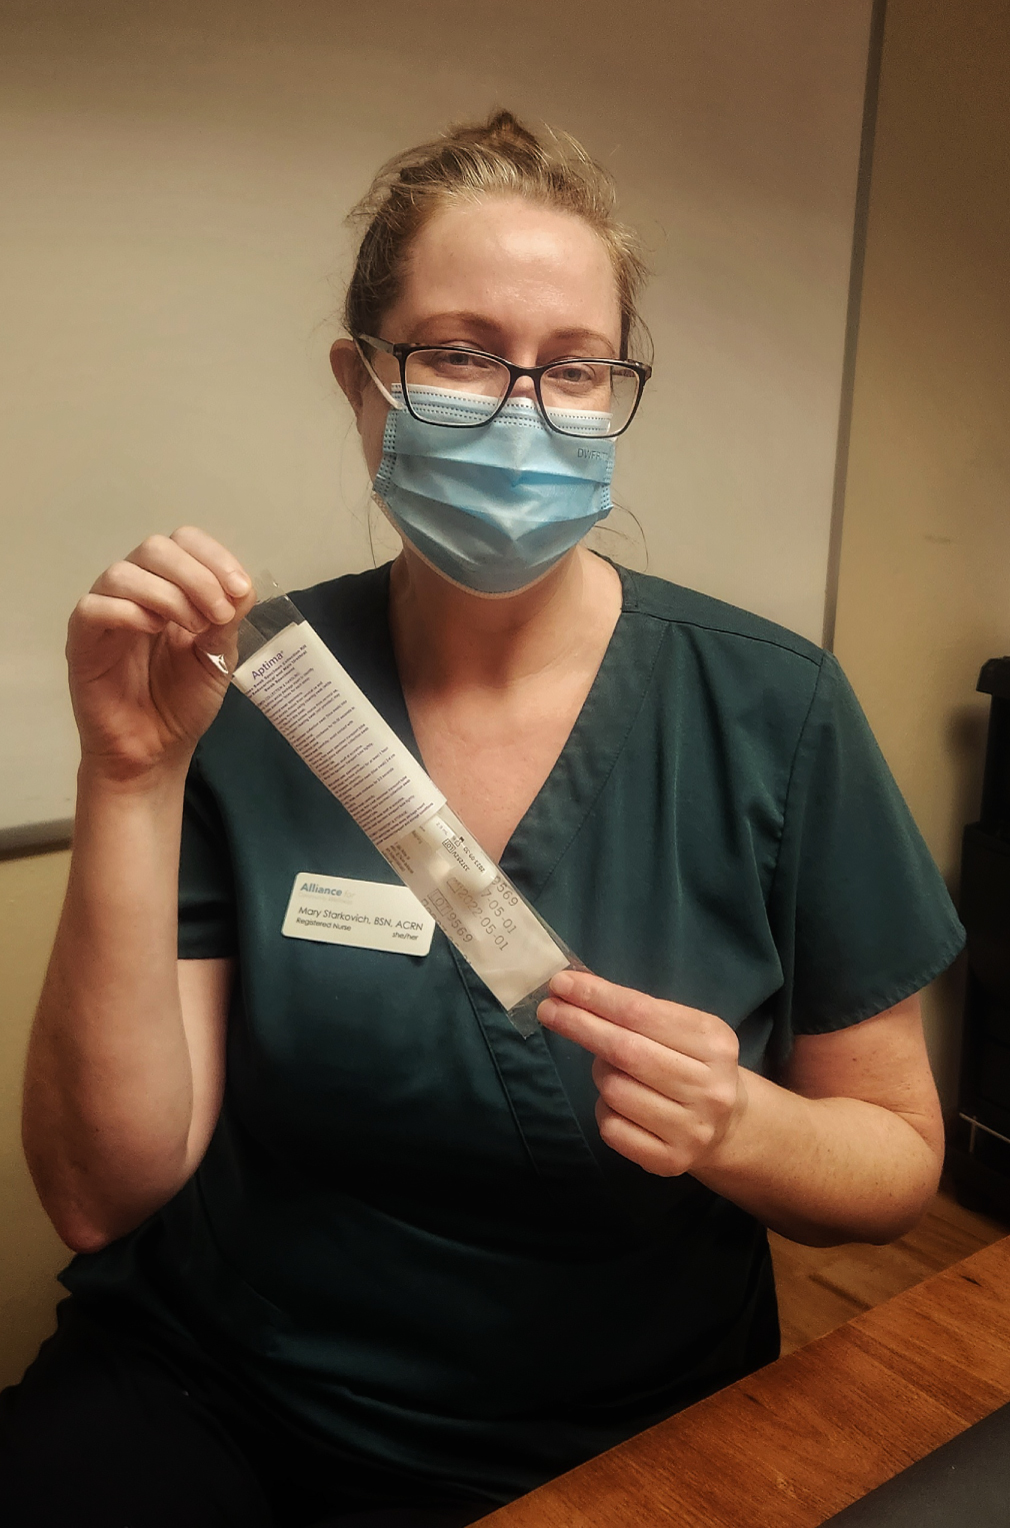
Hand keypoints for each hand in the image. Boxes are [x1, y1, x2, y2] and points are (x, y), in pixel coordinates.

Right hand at [67, 527, 255, 780]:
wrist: (155, 751)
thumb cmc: (183, 703)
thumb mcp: (218, 656)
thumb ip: (227, 619)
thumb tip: (241, 585)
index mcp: (169, 589)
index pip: (183, 543)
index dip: (213, 557)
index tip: (239, 590)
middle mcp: (135, 593)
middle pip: (154, 548)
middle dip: (195, 575)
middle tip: (217, 613)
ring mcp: (106, 614)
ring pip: (122, 573)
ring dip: (167, 594)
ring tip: (192, 629)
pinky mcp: (82, 640)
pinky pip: (93, 607)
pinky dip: (128, 612)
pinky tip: (154, 631)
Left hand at [538, 970, 747, 1177]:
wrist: (729, 1127)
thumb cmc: (693, 1064)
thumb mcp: (684, 1029)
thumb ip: (638, 1011)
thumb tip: (574, 989)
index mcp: (715, 1044)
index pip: (641, 1012)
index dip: (596, 996)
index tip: (561, 983)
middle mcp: (709, 1088)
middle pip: (625, 1050)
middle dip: (579, 1025)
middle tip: (548, 1009)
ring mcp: (691, 1129)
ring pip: (614, 1089)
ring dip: (600, 1072)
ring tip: (612, 1068)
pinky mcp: (670, 1161)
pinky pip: (611, 1126)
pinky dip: (604, 1108)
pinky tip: (619, 1103)